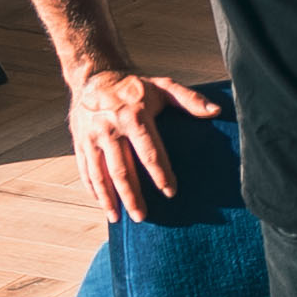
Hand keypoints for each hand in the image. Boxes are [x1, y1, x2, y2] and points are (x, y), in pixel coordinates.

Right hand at [66, 68, 215, 219]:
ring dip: (109, 198)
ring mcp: (91, 137)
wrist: (94, 77)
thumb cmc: (135, 86)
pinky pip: (85, 170)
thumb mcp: (164, 87)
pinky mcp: (79, 142)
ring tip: (119, 218)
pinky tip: (103, 203)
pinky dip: (93, 189)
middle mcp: (110, 129)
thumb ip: (190, 100)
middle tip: (144, 216)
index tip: (170, 192)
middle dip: (132, 195)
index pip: (149, 152)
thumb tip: (216, 111)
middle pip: (122, 169)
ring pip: (100, 174)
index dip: (160, 174)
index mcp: (134, 116)